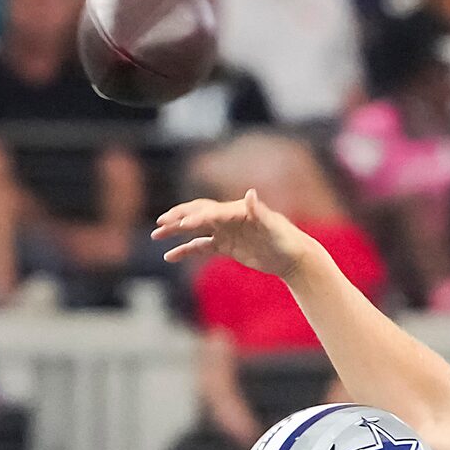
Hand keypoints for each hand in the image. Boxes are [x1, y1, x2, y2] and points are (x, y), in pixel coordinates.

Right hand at [153, 188, 314, 279]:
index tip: (182, 225)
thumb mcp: (272, 227)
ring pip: (195, 231)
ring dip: (175, 232)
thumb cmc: (285, 240)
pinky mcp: (226, 246)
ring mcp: (225, 232)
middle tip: (159, 223)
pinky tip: (170, 256)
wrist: (292, 256)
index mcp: (236, 211)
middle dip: (177, 218)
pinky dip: (186, 251)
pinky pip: (201, 247)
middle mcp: (227, 218)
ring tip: (156, 236)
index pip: (211, 212)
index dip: (196, 218)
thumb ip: (259, 210)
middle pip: (196, 214)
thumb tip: (250, 193)